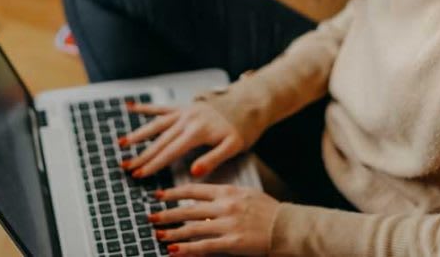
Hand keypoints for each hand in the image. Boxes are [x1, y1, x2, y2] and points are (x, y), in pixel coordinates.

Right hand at [119, 101, 244, 177]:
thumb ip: (213, 159)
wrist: (250, 102)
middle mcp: (187, 119)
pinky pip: (163, 107)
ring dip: (139, 134)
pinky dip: (146, 108)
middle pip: (160, 140)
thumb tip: (193, 172)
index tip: (139, 174)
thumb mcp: (234, 146)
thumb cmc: (244, 127)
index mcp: (197, 131)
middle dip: (141, 154)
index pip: (170, 151)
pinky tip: (131, 107)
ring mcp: (184, 111)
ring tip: (122, 144)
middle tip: (125, 166)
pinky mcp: (185, 106)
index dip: (154, 164)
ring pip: (156, 124)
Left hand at [148, 183, 279, 254]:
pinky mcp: (232, 243)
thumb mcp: (246, 195)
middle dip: (167, 213)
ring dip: (172, 232)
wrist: (287, 226)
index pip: (194, 190)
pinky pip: (204, 246)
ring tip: (158, 234)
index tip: (159, 195)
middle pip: (188, 209)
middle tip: (151, 216)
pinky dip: (186, 248)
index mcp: (228, 191)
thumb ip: (225, 196)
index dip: (174, 193)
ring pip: (192, 228)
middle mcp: (225, 206)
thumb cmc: (269, 212)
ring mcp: (227, 224)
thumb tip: (205, 201)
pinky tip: (174, 249)